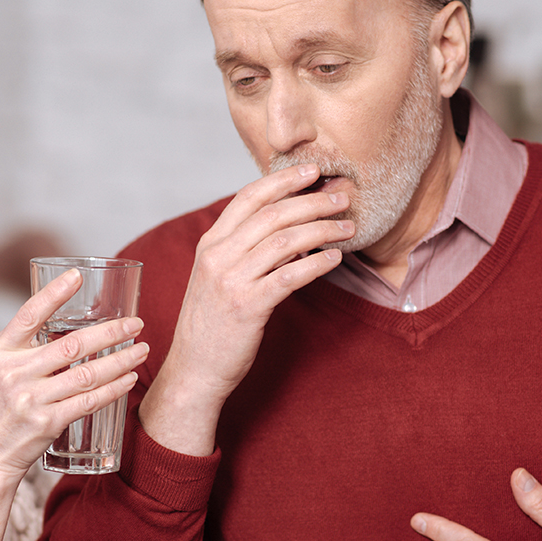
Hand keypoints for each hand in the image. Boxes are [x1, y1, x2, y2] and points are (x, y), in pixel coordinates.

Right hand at [0, 268, 148, 478]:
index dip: (53, 294)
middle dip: (110, 331)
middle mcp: (13, 373)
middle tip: (135, 323)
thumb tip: (65, 325)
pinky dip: (113, 389)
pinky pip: (88, 402)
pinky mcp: (46, 424)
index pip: (27, 316)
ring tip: (142, 349)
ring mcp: (30, 400)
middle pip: (71, 345)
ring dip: (121, 360)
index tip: (77, 276)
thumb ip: (24, 349)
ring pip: (86, 374)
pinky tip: (129, 378)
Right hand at [140, 163, 353, 454]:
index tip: (312, 170)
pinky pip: (290, 275)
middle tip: (342, 197)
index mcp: (210, 244)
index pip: (249, 197)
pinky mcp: (248, 306)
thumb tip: (287, 228)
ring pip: (285, 240)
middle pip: (273, 214)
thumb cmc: (212, 324)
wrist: (194, 370)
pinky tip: (335, 259)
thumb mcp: (217, 278)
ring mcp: (231, 280)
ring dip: (322, 229)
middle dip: (312, 201)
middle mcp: (218, 256)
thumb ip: (243, 250)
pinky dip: (317, 263)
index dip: (282, 179)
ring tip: (348, 227)